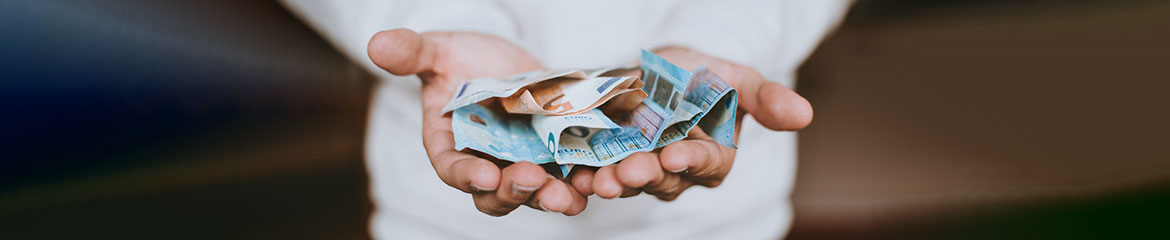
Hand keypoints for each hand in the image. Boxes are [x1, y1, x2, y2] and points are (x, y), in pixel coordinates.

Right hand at [367, 29, 587, 215]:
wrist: (503, 60)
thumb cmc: (462, 59)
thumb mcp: (438, 51)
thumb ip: (411, 52)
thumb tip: (376, 44)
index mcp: (449, 146)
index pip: (452, 168)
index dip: (466, 175)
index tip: (482, 175)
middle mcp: (485, 165)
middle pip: (495, 193)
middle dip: (514, 191)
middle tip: (532, 181)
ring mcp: (523, 165)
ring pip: (536, 193)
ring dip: (552, 198)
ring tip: (568, 196)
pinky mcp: (556, 157)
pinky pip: (569, 177)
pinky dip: (582, 182)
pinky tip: (597, 180)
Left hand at [570, 47, 812, 200]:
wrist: (663, 70)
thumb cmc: (707, 75)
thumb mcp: (737, 77)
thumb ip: (765, 98)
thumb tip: (804, 115)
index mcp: (715, 157)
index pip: (706, 164)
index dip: (692, 161)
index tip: (676, 154)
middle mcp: (678, 171)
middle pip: (662, 179)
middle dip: (643, 175)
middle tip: (626, 172)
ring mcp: (642, 168)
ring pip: (628, 182)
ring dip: (611, 182)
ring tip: (596, 179)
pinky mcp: (610, 161)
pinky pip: (598, 172)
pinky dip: (585, 175)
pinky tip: (573, 173)